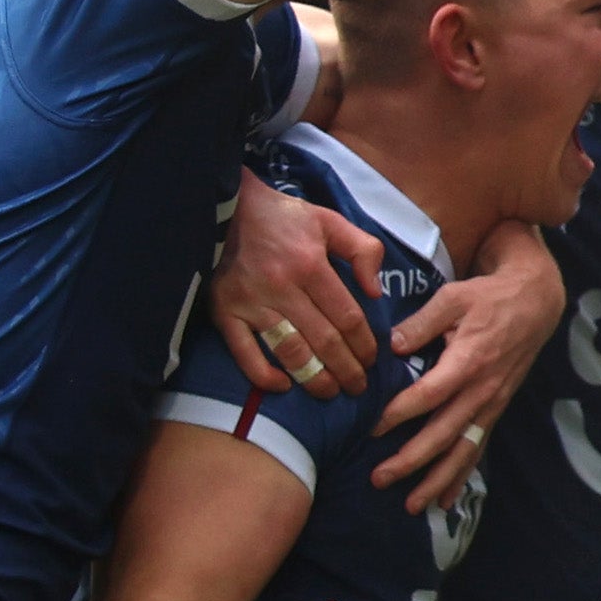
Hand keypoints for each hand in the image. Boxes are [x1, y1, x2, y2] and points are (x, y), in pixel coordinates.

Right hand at [217, 172, 380, 399]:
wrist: (227, 207)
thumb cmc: (282, 218)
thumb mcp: (329, 220)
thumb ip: (362, 250)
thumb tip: (376, 292)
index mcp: (311, 264)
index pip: (347, 317)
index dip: (364, 345)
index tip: (371, 361)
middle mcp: (282, 287)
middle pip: (325, 341)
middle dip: (347, 370)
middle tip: (358, 387)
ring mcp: (251, 302)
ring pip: (291, 352)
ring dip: (315, 379)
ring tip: (330, 393)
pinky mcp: (224, 312)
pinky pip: (245, 353)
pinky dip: (264, 375)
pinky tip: (283, 387)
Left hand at [373, 218, 562, 511]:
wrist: (535, 302)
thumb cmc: (487, 297)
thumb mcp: (453, 297)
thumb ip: (421, 322)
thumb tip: (391, 346)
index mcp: (468, 360)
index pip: (430, 395)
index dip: (400, 413)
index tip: (372, 429)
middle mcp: (482, 390)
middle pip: (444, 434)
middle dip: (412, 461)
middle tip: (379, 479)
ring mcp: (491, 404)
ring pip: (463, 450)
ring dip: (437, 481)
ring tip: (412, 506)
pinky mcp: (496, 410)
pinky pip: (478, 448)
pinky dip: (462, 477)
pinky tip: (445, 501)